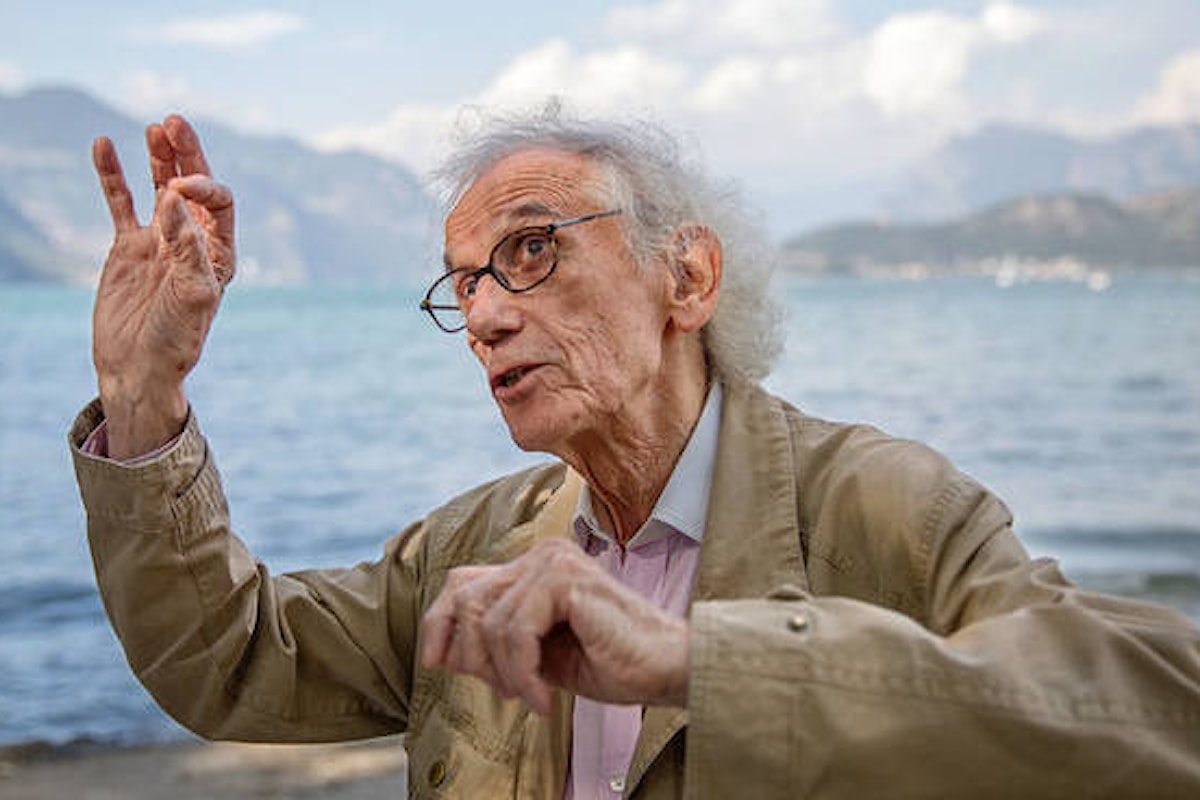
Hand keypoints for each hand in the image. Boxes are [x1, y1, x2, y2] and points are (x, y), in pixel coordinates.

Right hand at [91, 115, 234, 458]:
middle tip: (175, 123)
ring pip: (161, 188)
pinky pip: (121, 203)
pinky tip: (104, 145)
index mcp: (220, 254)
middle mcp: (194, 242)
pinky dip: (113, 175)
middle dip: (187, 154)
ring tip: (156, 127)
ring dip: (159, 158)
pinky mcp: (128, 247)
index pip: (218, 203)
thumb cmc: (174, 341)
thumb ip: (188, 249)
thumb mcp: (191, 297)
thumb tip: (175, 198)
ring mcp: (159, 241)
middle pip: (195, 186)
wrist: (138, 368)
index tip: (177, 190)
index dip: (201, 187)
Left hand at [420, 538, 689, 714]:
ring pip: (491, 622)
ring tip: (533, 697)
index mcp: (536, 565)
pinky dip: (522, 674)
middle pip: (467, 598)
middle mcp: (543, 554)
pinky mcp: (566, 579)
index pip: (463, 582)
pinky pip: (516, 632)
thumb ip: (498, 642)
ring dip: (504, 673)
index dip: (441, 621)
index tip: (438, 663)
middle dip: (473, 655)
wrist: (667, 669)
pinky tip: (544, 699)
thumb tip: (445, 648)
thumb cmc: (613, 662)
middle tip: (506, 692)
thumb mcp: (540, 654)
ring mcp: (555, 561)